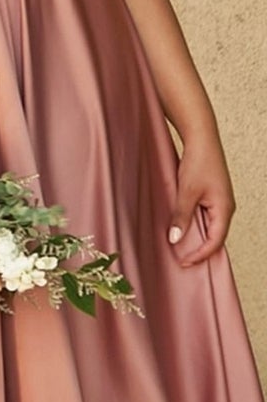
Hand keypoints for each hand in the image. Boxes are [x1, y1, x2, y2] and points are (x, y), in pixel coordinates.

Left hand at [169, 126, 234, 264]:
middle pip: (216, 237)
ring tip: (182, 249)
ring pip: (211, 228)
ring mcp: (221, 202)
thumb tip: (175, 239)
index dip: (200, 255)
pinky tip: (185, 230)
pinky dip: (197, 227)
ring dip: (198, 239)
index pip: (215, 241)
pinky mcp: (214, 197)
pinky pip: (208, 218)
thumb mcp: (186, 192)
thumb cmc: (198, 162)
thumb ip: (181, 217)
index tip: (184, 262)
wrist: (202, 139)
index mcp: (224, 209)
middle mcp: (226, 208)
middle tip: (182, 260)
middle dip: (200, 251)